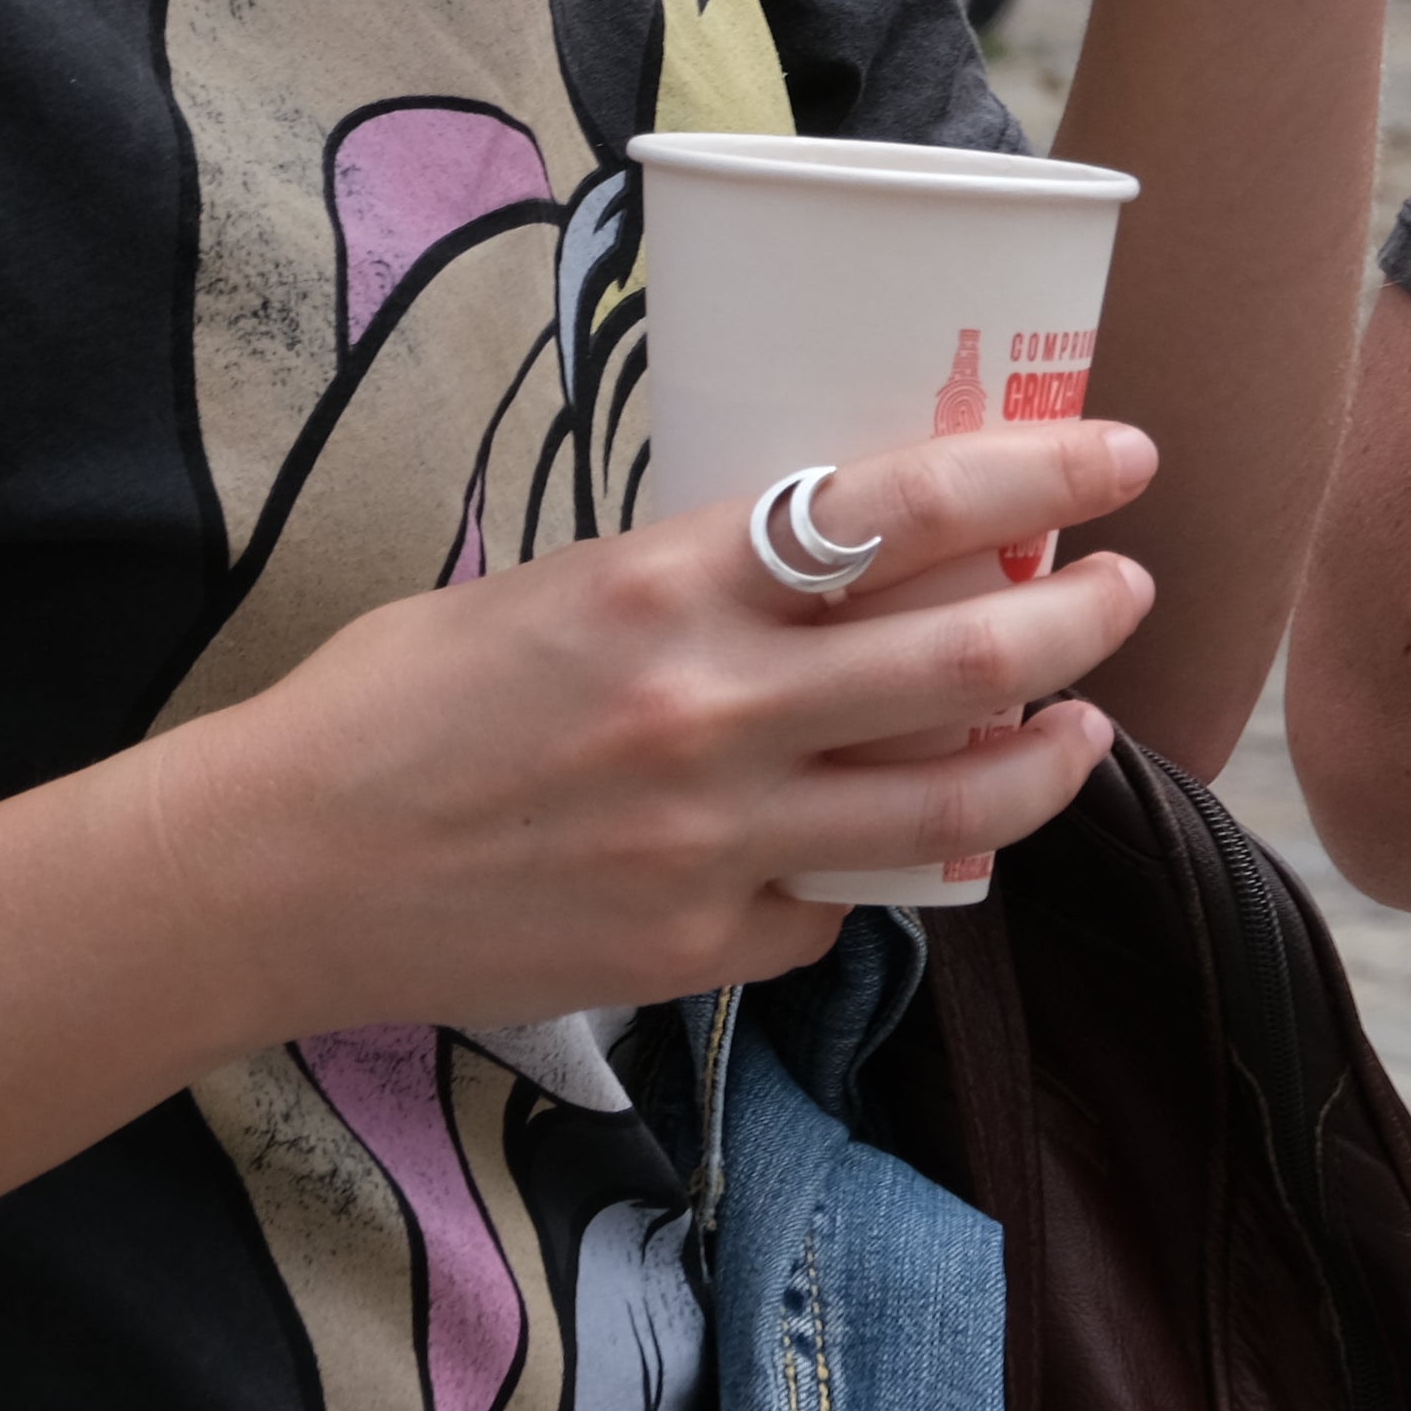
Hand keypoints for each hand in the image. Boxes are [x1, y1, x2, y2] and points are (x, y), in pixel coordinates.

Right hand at [190, 419, 1164, 1042]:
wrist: (279, 868)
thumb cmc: (389, 703)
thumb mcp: (550, 586)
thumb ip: (691, 580)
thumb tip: (826, 567)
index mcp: (670, 582)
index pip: (907, 507)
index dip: (1042, 478)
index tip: (1119, 461)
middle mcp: (715, 707)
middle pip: (975, 653)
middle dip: (1086, 615)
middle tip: (1130, 590)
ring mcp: (717, 840)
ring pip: (954, 803)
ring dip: (1050, 758)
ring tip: (1084, 728)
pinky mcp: (700, 948)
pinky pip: (846, 907)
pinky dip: (896, 869)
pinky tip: (923, 844)